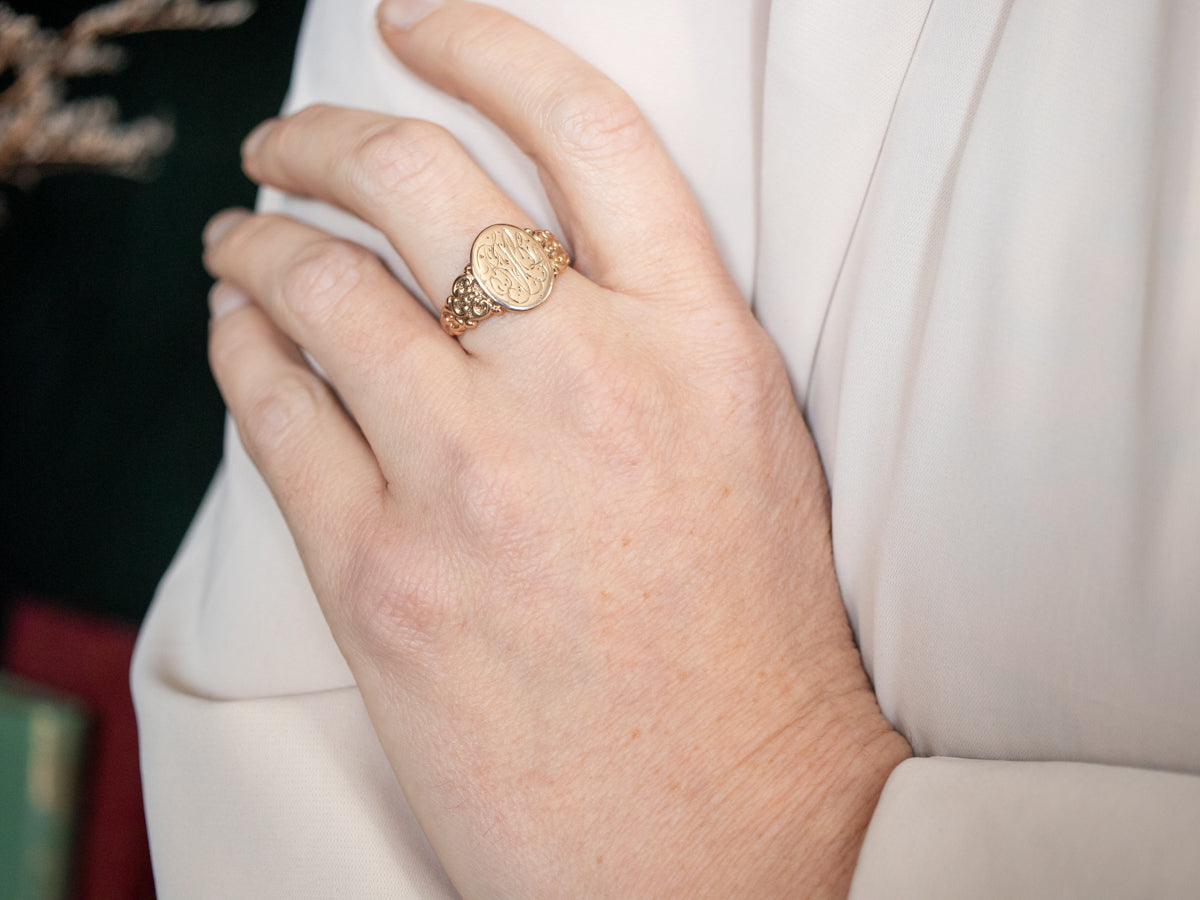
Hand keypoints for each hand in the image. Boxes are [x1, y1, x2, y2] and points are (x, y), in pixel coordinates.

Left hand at [202, 1, 909, 894]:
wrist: (728, 829)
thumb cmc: (747, 649)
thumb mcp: (744, 447)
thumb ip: (647, 334)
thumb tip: (507, 257)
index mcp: (700, 345)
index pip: (582, 127)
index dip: (484, 45)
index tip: (416, 28)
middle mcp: (586, 385)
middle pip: (418, 178)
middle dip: (322, 133)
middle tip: (286, 141)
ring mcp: (473, 479)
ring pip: (318, 285)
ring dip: (257, 242)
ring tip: (239, 240)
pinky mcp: (382, 578)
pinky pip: (273, 412)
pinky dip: (239, 354)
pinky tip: (237, 341)